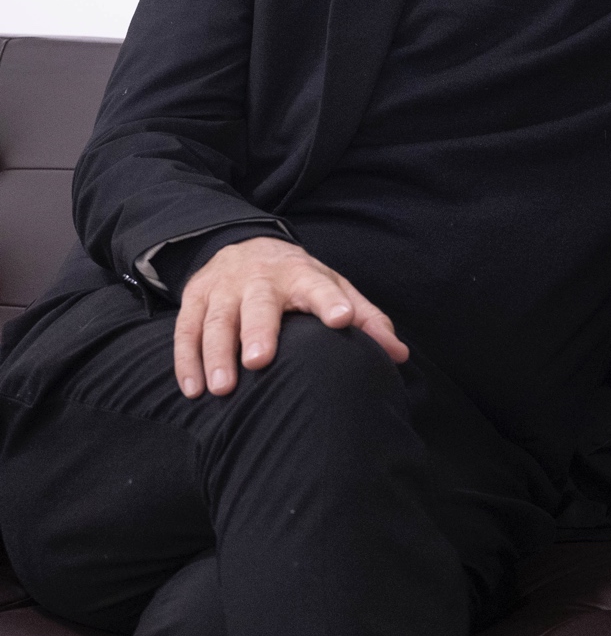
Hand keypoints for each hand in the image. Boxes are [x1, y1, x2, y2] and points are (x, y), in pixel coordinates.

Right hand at [173, 237, 404, 398]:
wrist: (246, 246)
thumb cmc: (300, 280)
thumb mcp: (334, 288)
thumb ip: (367, 320)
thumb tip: (399, 354)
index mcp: (303, 276)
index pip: (321, 287)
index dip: (331, 302)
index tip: (342, 319)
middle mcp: (261, 280)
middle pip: (259, 304)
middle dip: (258, 331)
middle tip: (260, 361)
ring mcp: (224, 289)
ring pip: (217, 319)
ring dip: (216, 354)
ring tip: (223, 388)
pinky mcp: (195, 299)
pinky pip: (186, 331)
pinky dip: (187, 361)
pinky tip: (194, 389)